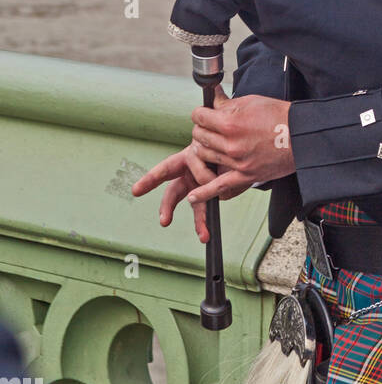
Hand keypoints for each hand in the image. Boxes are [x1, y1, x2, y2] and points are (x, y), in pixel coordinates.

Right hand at [131, 142, 251, 242]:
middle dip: (167, 206)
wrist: (243, 153)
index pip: (168, 168)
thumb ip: (215, 168)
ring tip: (202, 235)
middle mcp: (190, 172)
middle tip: (163, 221)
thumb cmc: (230, 148)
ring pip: (192, 204)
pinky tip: (204, 235)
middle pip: (173, 190)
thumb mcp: (223, 154)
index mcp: (190, 155)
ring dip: (198, 219)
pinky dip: (204, 223)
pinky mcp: (207, 195)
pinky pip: (203, 211)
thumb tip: (213, 186)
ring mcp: (197, 185)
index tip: (136, 192)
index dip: (151, 179)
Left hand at [188, 85, 295, 204]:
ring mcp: (236, 161)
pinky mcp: (244, 176)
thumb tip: (212, 96)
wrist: (301, 136)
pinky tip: (192, 196)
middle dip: (201, 129)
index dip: (200, 113)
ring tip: (209, 145)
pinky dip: (203, 193)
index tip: (204, 114)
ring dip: (202, 149)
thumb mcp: (252, 102)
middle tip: (209, 127)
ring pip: (204, 156)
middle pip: (199, 136)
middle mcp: (230, 143)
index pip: (199, 117)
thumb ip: (227, 102)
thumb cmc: (279, 116)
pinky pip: (218, 186)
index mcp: (231, 122)